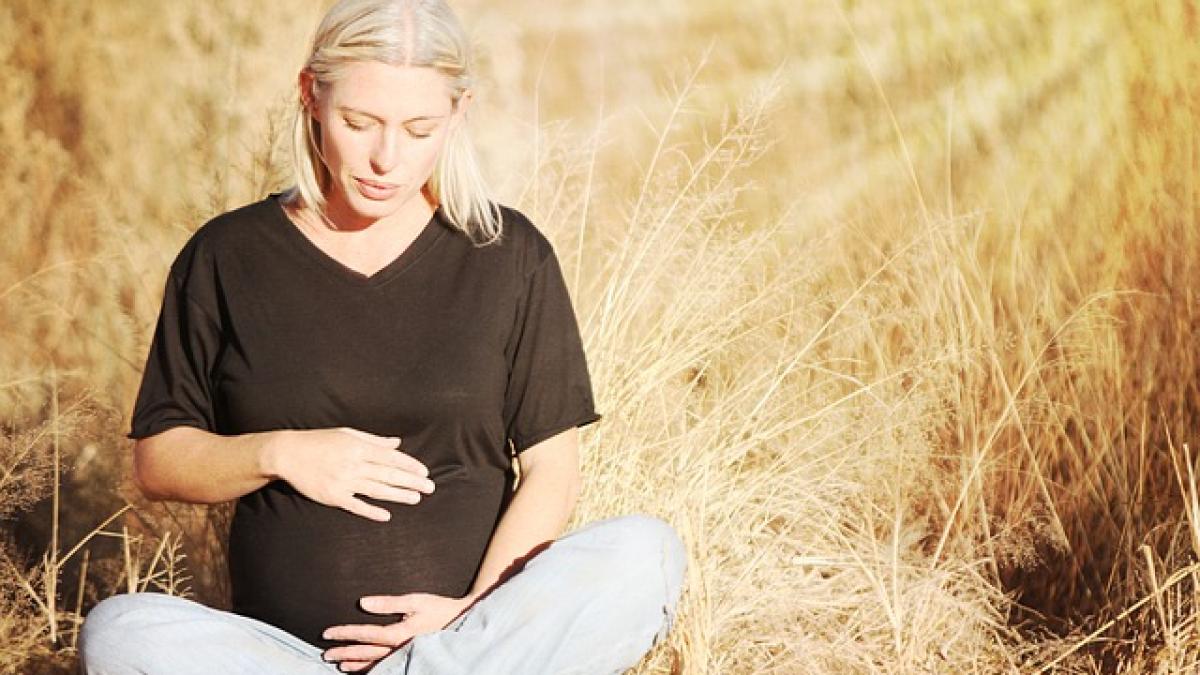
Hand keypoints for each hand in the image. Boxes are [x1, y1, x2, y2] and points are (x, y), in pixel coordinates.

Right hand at [266, 427, 434, 520]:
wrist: (288, 454)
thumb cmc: (319, 441)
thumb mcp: (347, 434)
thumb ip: (374, 440)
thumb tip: (396, 443)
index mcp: (358, 447)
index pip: (391, 457)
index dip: (410, 465)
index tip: (424, 472)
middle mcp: (353, 464)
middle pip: (388, 474)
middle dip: (412, 482)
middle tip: (430, 488)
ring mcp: (343, 481)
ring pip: (377, 490)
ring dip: (399, 496)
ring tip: (416, 499)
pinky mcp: (332, 496)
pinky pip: (356, 506)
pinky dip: (371, 511)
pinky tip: (387, 515)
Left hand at [321, 593, 476, 671]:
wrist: (463, 621)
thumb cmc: (439, 608)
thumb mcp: (415, 600)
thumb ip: (389, 603)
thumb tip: (363, 603)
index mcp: (398, 633)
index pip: (364, 634)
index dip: (344, 633)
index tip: (327, 633)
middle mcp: (399, 649)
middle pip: (365, 653)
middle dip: (343, 652)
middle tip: (325, 653)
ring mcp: (404, 656)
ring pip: (374, 664)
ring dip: (354, 664)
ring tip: (338, 664)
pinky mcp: (410, 659)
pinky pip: (386, 668)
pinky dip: (371, 670)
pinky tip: (362, 670)